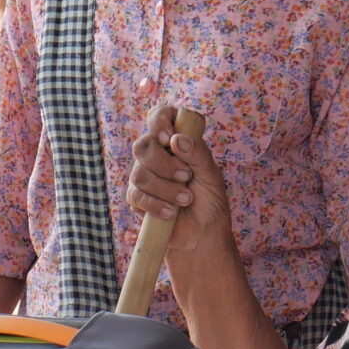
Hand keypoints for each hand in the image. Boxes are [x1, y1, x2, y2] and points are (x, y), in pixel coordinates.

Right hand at [124, 104, 231, 257]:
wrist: (203, 232)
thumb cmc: (209, 199)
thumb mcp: (211, 174)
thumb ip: (197, 153)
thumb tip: (176, 139)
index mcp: (175, 141)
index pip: (158, 116)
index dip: (158, 121)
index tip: (168, 137)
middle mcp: (156, 155)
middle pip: (142, 146)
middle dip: (164, 164)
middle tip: (186, 177)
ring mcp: (144, 176)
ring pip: (139, 173)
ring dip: (166, 188)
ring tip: (186, 199)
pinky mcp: (137, 198)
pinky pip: (137, 196)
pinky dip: (156, 204)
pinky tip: (172, 212)